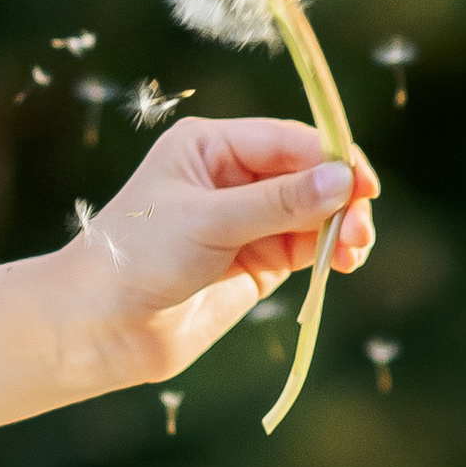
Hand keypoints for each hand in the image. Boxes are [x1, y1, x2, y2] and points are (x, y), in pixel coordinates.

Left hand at [66, 116, 378, 394]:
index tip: (364, 185)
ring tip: (353, 249)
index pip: (288, 140)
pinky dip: (328, 252)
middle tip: (359, 230)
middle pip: (307, 176)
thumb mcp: (209, 221)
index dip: (331, 159)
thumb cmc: (138, 256)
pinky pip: (304, 247)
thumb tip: (344, 180)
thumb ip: (278, 203)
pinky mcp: (255, 262)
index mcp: (210, 146)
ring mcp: (245, 220)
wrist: (101, 326)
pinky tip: (343, 261)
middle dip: (339, 198)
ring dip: (339, 227)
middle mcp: (231, 176)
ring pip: (312, 214)